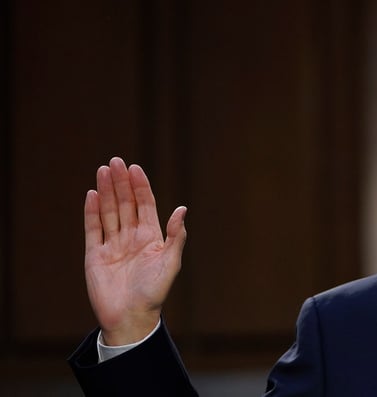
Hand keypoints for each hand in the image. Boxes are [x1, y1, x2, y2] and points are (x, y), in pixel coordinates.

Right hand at [84, 157, 186, 345]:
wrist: (131, 317)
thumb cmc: (155, 292)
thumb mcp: (171, 262)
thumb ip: (177, 236)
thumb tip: (182, 208)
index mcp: (151, 237)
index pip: (144, 205)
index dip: (140, 186)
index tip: (135, 168)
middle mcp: (131, 237)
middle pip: (125, 203)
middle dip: (121, 183)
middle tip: (116, 161)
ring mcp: (112, 245)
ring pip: (109, 212)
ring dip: (106, 191)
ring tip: (103, 170)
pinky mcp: (95, 255)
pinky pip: (92, 229)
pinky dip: (92, 212)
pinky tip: (92, 194)